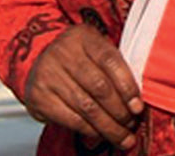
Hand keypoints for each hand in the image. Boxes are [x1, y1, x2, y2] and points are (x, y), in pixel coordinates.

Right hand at [21, 24, 143, 149]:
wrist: (37, 58)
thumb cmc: (74, 56)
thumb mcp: (94, 48)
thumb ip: (114, 66)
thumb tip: (135, 100)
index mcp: (83, 37)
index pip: (110, 61)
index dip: (127, 86)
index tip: (138, 106)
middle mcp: (64, 54)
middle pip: (99, 86)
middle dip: (120, 111)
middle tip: (131, 124)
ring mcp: (48, 75)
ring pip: (86, 107)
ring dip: (108, 126)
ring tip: (121, 136)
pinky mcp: (39, 98)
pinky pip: (70, 119)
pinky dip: (89, 130)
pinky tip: (100, 134)